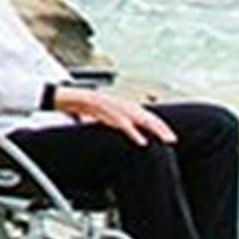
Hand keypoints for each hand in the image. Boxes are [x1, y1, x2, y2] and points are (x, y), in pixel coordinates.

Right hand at [57, 87, 174, 145]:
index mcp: (121, 105)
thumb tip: (120, 129)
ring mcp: (113, 106)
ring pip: (139, 118)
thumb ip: (112, 121)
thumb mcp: (100, 116)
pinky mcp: (105, 111)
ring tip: (165, 139)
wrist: (65, 97)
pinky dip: (133, 132)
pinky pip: (122, 123)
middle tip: (173, 139)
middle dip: (161, 127)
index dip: (158, 124)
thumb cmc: (82, 107)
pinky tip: (142, 141)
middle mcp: (121, 104)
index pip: (145, 114)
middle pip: (146, 115)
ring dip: (154, 129)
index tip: (169, 136)